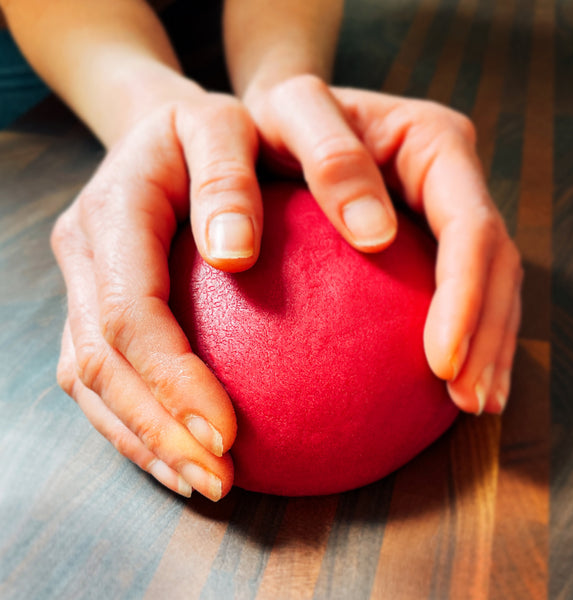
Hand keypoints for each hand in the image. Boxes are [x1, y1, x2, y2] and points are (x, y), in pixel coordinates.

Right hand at [51, 88, 265, 498]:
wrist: (167, 125)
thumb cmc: (211, 126)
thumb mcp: (226, 124)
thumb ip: (229, 178)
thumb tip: (235, 256)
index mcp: (112, 212)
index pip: (130, 314)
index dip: (170, 381)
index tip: (226, 434)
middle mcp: (85, 255)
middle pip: (102, 363)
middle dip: (158, 430)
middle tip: (219, 481)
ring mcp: (84, 283)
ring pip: (92, 382)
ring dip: (144, 441)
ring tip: (202, 483)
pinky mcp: (98, 304)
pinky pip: (102, 377)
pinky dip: (136, 423)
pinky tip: (180, 452)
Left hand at [243, 76, 521, 414]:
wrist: (281, 116)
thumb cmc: (279, 116)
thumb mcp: (293, 115)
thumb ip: (330, 161)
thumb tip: (373, 238)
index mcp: (432, 142)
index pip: (469, 226)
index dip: (466, 296)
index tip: (441, 361)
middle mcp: (450, 178)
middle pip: (494, 261)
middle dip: (489, 333)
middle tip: (470, 400)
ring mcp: (442, 211)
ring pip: (491, 283)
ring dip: (488, 346)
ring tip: (474, 403)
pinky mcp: (425, 242)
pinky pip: (459, 293)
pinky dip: (465, 338)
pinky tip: (454, 383)